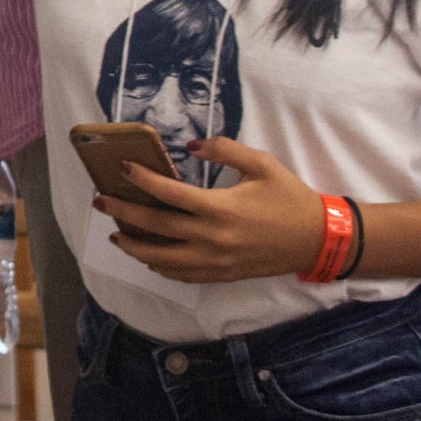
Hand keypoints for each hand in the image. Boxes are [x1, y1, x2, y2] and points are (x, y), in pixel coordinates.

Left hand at [95, 137, 325, 282]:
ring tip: (116, 233)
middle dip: (123, 214)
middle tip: (101, 202)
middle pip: (156, 228)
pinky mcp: (224, 275)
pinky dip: (161, 266)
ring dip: (135, 247)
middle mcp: (213, 238)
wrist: (319, 240)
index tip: (121, 169)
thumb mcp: (261, 164)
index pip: (169, 194)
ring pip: (163, 259)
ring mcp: (217, 261)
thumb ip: (224, 149)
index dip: (141, 180)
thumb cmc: (290, 198)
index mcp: (220, 208)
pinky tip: (150, 256)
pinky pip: (183, 275)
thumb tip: (191, 145)